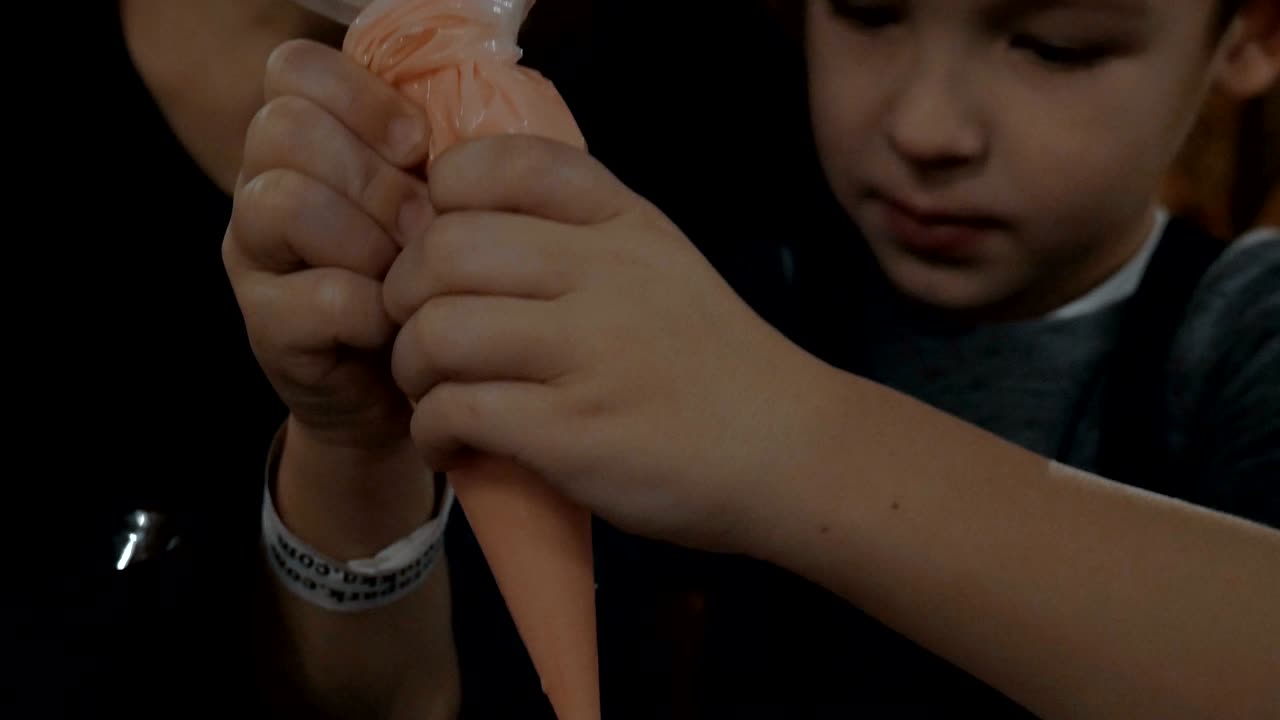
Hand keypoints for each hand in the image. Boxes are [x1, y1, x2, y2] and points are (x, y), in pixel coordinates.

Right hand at [223, 39, 435, 451]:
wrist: (413, 392)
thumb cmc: (433, 282)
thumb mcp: (440, 208)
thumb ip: (438, 159)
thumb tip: (465, 136)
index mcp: (305, 141)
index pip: (295, 69)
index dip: (362, 97)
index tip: (418, 147)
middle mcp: (262, 185)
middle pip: (287, 129)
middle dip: (375, 177)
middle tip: (423, 227)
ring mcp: (254, 256)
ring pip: (285, 202)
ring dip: (367, 239)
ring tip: (404, 275)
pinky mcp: (266, 326)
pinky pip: (321, 294)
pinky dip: (373, 310)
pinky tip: (392, 326)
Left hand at [384, 136, 829, 550]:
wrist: (786, 449)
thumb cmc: (710, 361)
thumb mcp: (660, 262)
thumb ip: (575, 231)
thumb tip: (447, 231)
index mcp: (621, 221)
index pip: (494, 163)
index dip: (439, 203)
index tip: (443, 253)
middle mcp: (605, 272)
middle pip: (442, 250)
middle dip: (403, 296)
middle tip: (419, 333)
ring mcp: (591, 353)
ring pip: (437, 331)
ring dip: (410, 367)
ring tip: (433, 393)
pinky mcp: (575, 433)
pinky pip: (456, 410)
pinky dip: (431, 429)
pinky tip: (451, 441)